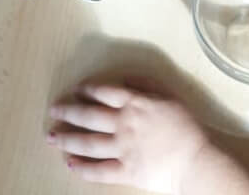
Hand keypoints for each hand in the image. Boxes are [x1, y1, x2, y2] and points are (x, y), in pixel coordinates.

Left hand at [47, 81, 212, 191]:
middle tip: (53, 111)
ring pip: (89, 142)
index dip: (88, 90)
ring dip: (68, 139)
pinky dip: (83, 168)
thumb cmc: (187, 127)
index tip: (76, 90)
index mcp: (134, 103)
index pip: (104, 93)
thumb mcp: (169, 95)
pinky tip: (70, 164)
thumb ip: (146, 85)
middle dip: (68, 112)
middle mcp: (123, 124)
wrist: (196, 160)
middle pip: (89, 116)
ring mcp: (122, 149)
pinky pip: (100, 170)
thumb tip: (127, 78)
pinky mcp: (126, 171)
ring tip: (52, 137)